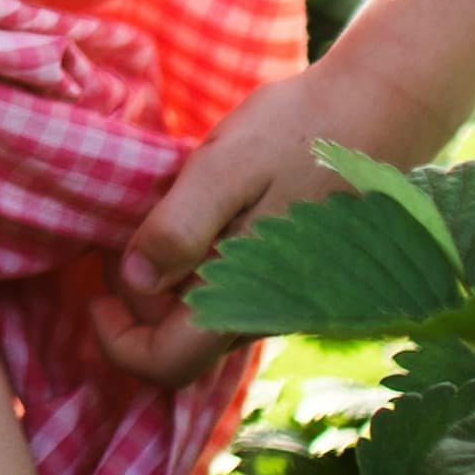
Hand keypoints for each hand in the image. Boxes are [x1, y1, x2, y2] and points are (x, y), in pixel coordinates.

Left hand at [87, 56, 463, 388]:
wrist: (376, 110)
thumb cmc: (298, 131)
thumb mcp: (226, 165)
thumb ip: (180, 225)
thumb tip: (136, 280)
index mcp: (246, 298)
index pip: (165, 364)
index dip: (116, 338)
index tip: (98, 284)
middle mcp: (263, 313)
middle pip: (176, 344)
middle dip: (136, 301)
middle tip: (122, 234)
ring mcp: (278, 298)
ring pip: (199, 320)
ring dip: (163, 283)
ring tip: (154, 217)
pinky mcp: (286, 275)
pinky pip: (224, 294)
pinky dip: (192, 268)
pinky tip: (190, 215)